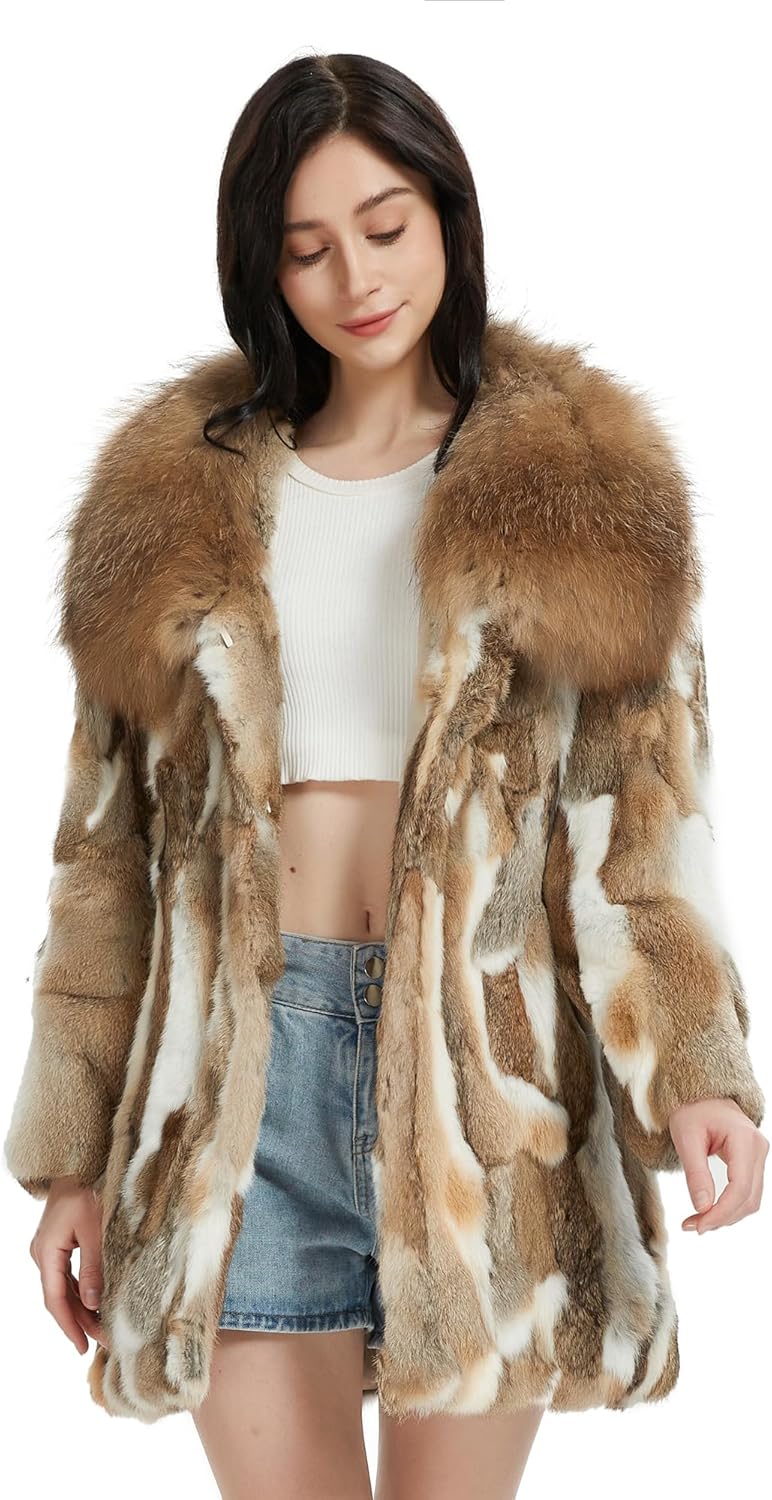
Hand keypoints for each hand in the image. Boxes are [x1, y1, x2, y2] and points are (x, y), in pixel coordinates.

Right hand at [29, 1176, 109, 1354]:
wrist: (81, 1162)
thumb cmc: (88, 1189)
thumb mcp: (95, 1229)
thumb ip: (94, 1267)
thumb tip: (93, 1304)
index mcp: (47, 1252)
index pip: (55, 1299)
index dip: (69, 1325)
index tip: (82, 1346)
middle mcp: (43, 1253)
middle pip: (59, 1297)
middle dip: (80, 1321)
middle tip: (103, 1341)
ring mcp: (49, 1248)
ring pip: (63, 1288)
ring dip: (81, 1307)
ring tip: (102, 1328)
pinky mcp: (59, 1243)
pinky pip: (68, 1275)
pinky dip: (81, 1291)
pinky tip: (95, 1303)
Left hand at [668, 1097, 768, 1232]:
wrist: (701, 1094)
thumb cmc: (692, 1110)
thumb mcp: (686, 1138)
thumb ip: (696, 1174)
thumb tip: (703, 1208)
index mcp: (744, 1139)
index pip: (740, 1187)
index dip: (721, 1212)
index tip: (698, 1225)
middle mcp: (758, 1148)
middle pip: (748, 1198)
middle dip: (722, 1217)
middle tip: (692, 1226)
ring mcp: (758, 1156)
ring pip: (750, 1200)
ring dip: (726, 1216)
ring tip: (697, 1221)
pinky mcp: (752, 1163)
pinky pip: (747, 1192)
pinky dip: (730, 1206)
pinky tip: (709, 1211)